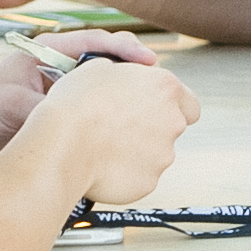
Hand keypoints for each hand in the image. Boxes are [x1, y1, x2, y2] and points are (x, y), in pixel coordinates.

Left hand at [0, 32, 160, 171]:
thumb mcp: (13, 106)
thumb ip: (48, 112)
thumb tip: (84, 127)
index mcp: (47, 52)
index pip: (96, 42)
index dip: (126, 50)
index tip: (148, 63)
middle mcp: (57, 73)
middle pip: (106, 70)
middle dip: (133, 79)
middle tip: (159, 91)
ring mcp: (59, 100)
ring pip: (102, 99)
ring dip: (123, 106)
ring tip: (148, 116)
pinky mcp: (57, 127)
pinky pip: (90, 126)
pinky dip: (107, 132)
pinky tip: (123, 142)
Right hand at [14, 48, 198, 211]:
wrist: (62, 144)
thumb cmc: (76, 105)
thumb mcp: (98, 68)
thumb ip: (124, 74)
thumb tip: (121, 78)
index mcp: (165, 88)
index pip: (188, 102)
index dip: (171, 107)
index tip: (153, 109)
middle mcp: (171, 121)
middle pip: (171, 128)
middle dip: (151, 129)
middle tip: (121, 127)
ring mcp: (163, 154)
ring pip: (156, 154)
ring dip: (137, 152)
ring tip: (104, 147)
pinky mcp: (148, 181)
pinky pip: (140, 177)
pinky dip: (125, 173)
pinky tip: (102, 165)